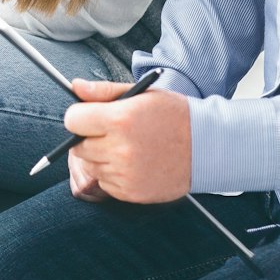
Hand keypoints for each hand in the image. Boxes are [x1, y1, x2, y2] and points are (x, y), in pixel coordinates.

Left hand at [64, 78, 191, 203]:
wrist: (206, 149)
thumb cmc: (173, 116)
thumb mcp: (141, 94)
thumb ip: (103, 91)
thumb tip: (75, 87)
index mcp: (120, 119)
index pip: (72, 120)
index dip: (80, 116)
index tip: (90, 117)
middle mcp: (120, 149)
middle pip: (78, 145)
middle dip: (89, 138)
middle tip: (112, 132)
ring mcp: (125, 174)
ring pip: (90, 166)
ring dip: (101, 157)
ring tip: (126, 147)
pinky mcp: (131, 193)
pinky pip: (105, 183)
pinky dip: (113, 174)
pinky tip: (133, 163)